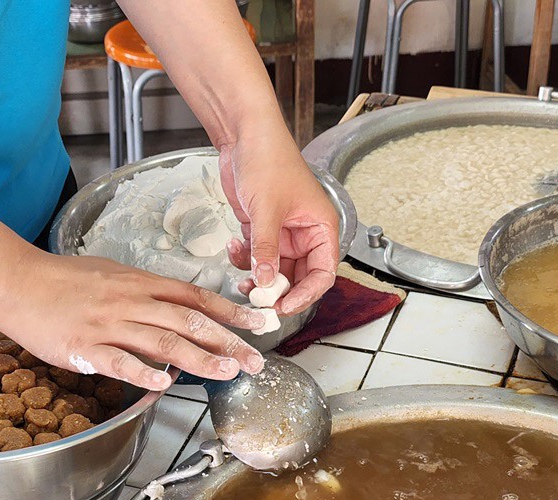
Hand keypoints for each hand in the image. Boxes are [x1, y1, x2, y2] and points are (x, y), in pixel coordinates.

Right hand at [0, 252, 266, 390]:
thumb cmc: (63, 278)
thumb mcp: (113, 273)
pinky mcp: (84, 347)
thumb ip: (146, 290)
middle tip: (255, 361)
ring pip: (162, 341)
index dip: (231, 312)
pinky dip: (142, 373)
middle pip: (189, 321)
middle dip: (228, 343)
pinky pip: (118, 361)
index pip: (196, 297)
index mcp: (140, 283)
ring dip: (199, 359)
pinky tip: (164, 383)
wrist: (16, 280)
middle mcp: (131, 302)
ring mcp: (108, 324)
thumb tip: (177, 305)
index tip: (260, 325)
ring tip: (226, 373)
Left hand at [219, 130, 339, 314]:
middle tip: (259, 301)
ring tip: (242, 281)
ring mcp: (282, 233)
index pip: (323, 274)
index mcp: (321, 227)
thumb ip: (267, 249)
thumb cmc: (269, 158)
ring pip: (274, 271)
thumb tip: (267, 282)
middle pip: (298, 277)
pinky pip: (256, 257)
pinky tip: (234, 247)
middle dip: (278, 291)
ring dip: (258, 279)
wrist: (243, 135)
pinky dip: (245, 260)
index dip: (306, 294)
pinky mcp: (261, 229)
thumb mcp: (267, 209)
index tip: (285, 306)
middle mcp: (305, 234)